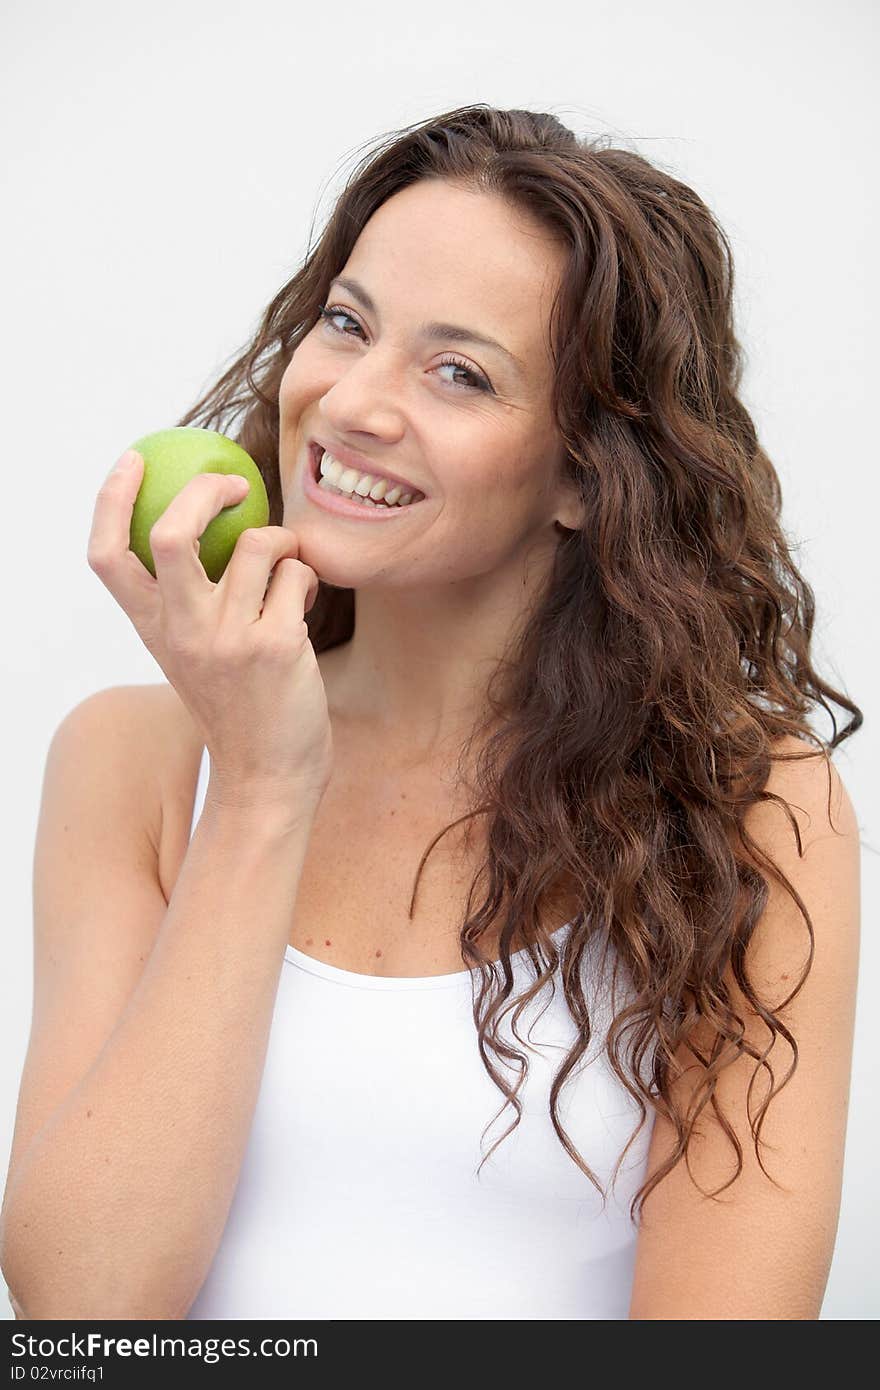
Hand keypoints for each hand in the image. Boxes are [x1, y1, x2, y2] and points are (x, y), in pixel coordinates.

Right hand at [87, 449, 333, 819]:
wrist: (267, 778)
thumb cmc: (238, 705)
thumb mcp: (192, 653)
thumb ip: (187, 600)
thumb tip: (204, 517)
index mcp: (153, 628)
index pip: (107, 555)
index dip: (111, 497)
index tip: (134, 460)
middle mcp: (182, 631)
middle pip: (170, 533)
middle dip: (207, 491)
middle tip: (236, 485)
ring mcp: (228, 640)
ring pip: (258, 543)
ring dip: (284, 544)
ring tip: (288, 572)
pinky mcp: (277, 647)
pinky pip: (299, 574)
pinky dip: (309, 577)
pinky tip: (307, 605)